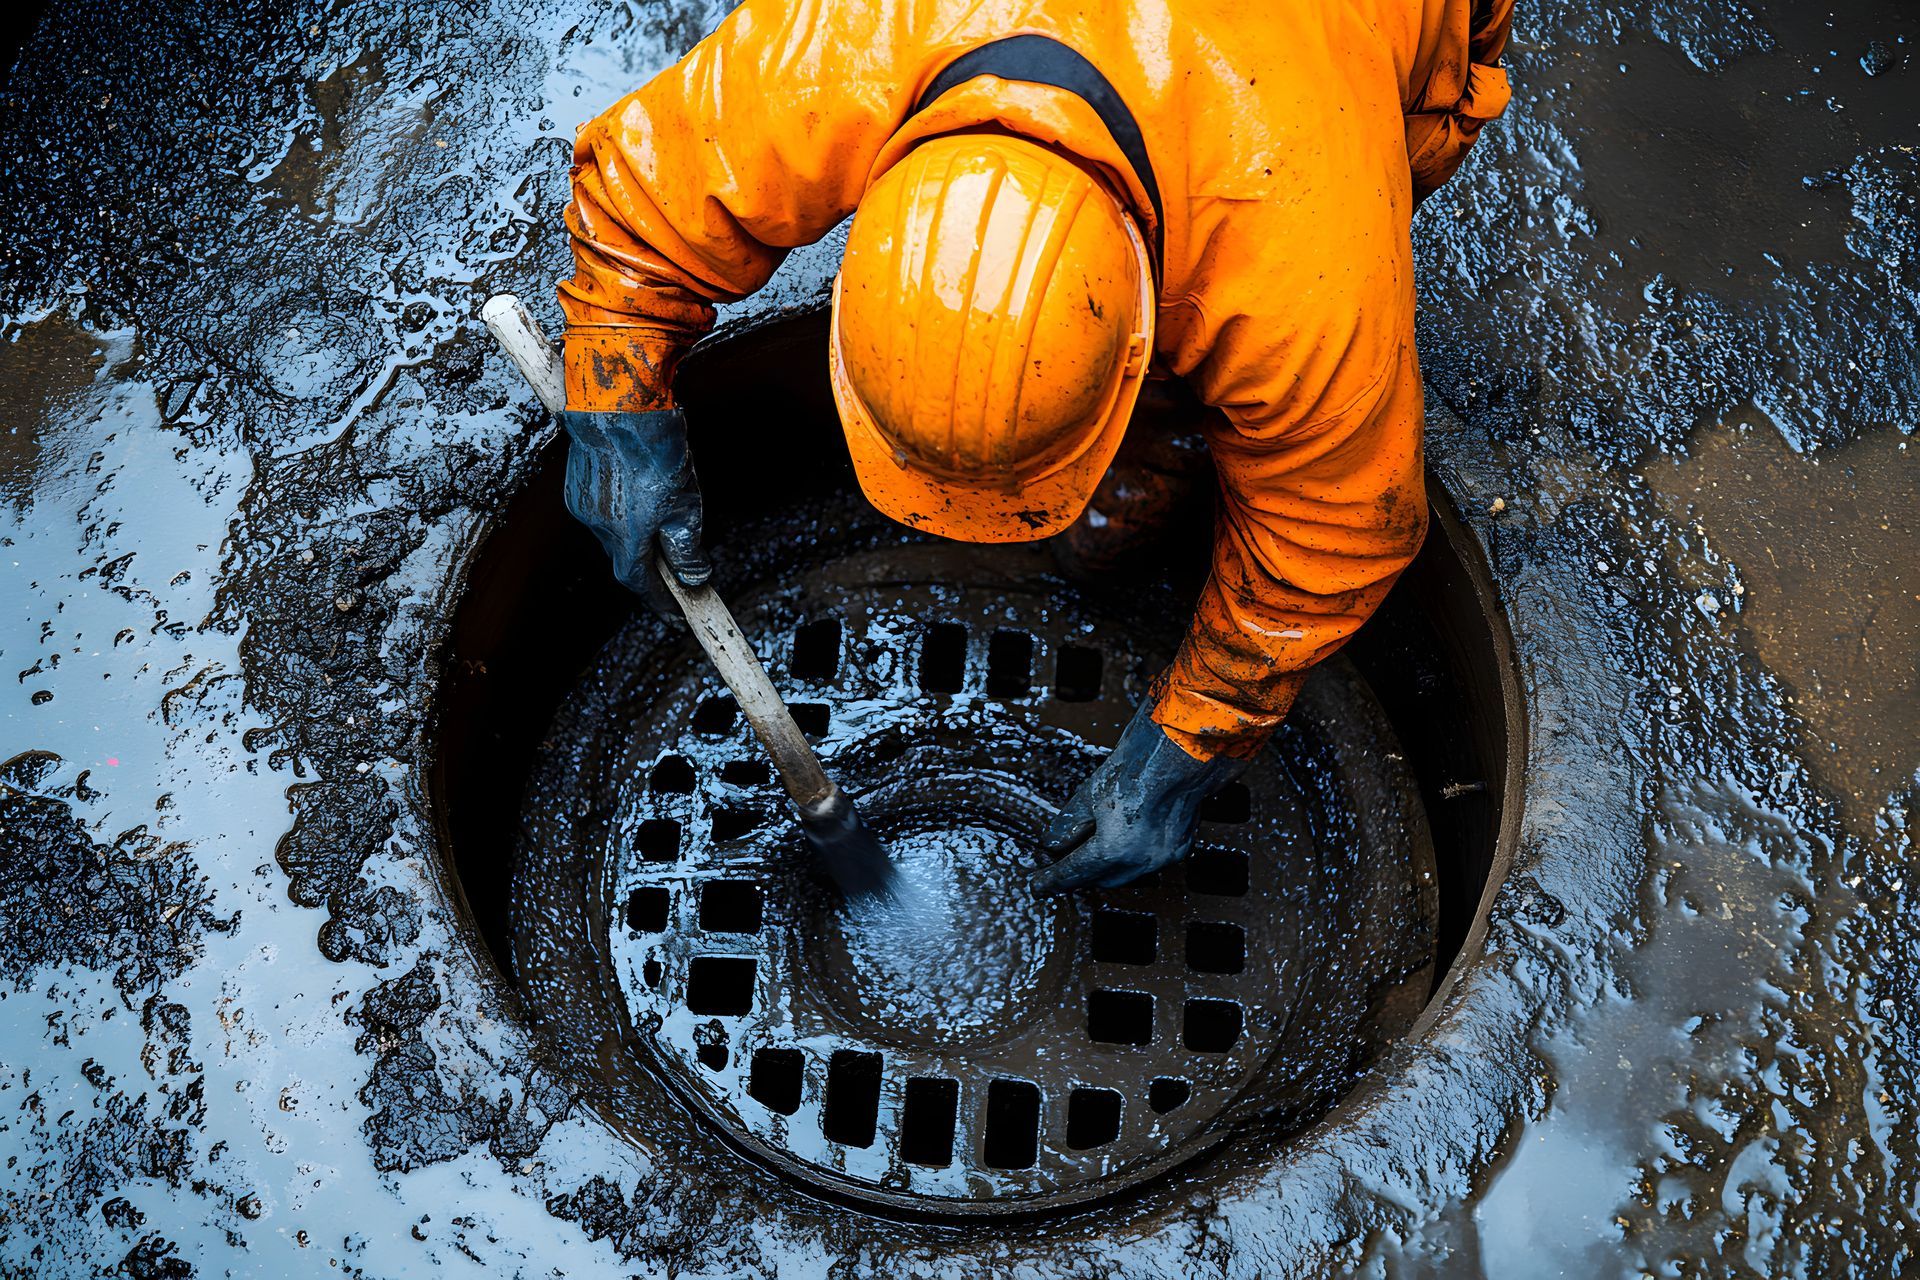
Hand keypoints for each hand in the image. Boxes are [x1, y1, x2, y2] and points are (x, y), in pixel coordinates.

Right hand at [559, 408, 710, 617]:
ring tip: (659, 525)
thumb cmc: (656, 450)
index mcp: (625, 537)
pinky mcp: (576, 485)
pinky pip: (601, 514)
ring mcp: (583, 505)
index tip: (676, 614)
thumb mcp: (686, 505)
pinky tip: (637, 500)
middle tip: (673, 575)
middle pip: (624, 560)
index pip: (640, 583)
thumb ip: (686, 548)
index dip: (660, 601)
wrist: (618, 403)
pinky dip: (621, 517)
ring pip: (612, 535)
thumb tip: (692, 577)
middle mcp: (597, 526)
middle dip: (648, 570)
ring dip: (634, 538)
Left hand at [1034, 702, 1249, 891]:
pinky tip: (1124, 840)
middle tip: (1064, 863)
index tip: (1040, 884)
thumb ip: (1069, 825)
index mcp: (1114, 848)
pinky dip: (1132, 857)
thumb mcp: (1090, 794)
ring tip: (1092, 849)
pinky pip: (1148, 862)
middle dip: (1082, 874)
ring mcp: (1164, 856)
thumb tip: (1054, 842)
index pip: (1075, 873)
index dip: (1053, 879)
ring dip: (1108, 867)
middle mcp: (1141, 860)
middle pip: (1101, 879)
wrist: (1182, 750)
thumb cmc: (1138, 764)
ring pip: (1127, 875)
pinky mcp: (1179, 847)